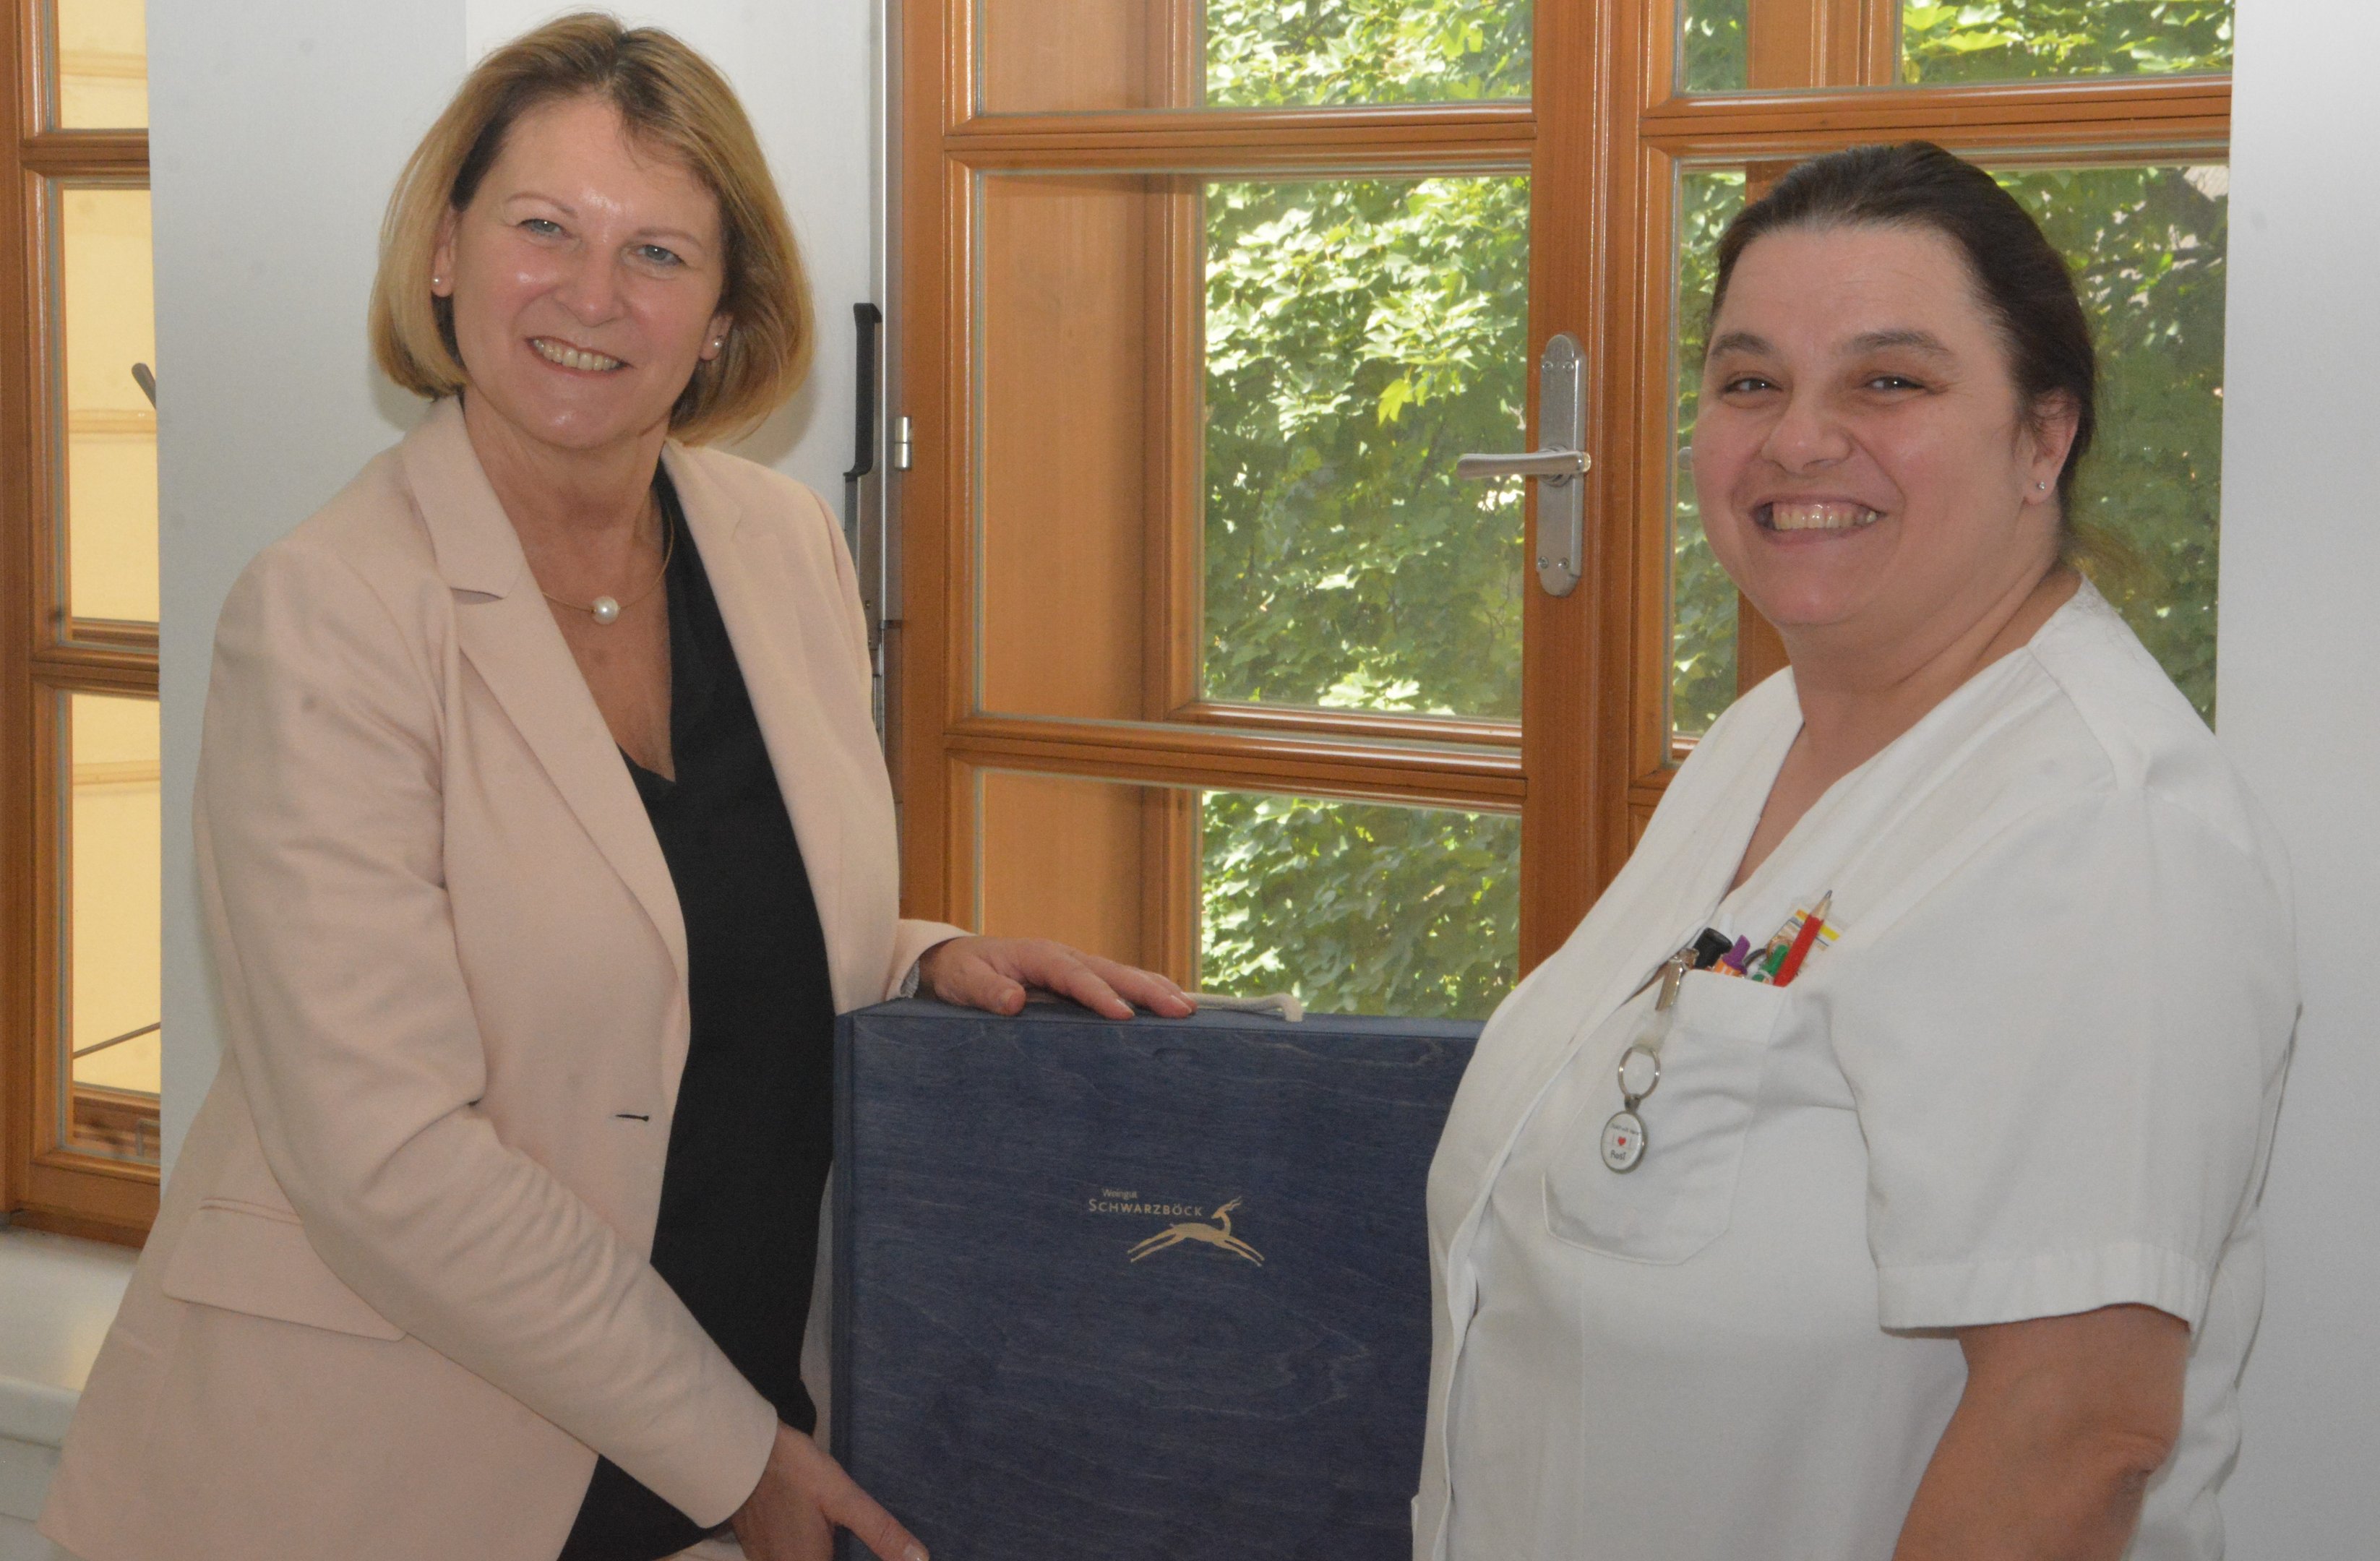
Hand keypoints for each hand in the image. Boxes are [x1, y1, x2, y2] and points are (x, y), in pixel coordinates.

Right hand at [730, 1422, 923, 1560]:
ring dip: (827, 1555)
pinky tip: (823, 1544)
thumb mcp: (844, 1497)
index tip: (879, 1554)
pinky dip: (810, 1555)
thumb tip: (920, 1559)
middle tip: (857, 1543)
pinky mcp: (758, 1556)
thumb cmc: (795, 1472)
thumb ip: (881, 1531)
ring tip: (839, 1541)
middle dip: (840, 1555)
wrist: (740, 1453)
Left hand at [916, 936, 1194, 1020]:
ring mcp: (1075, 966)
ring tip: (1188, 1008)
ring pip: (1122, 974)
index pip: (1075, 976)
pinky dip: (1145, 991)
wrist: (959, 960)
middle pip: (1112, 971)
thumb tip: (1014, 1002)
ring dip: (1155, 989)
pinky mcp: (1080, 979)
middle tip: (1181, 1009)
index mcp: (1040, 956)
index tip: (1123, 1015)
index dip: (1100, 995)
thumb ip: (987, 993)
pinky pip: (1117, 983)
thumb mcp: (965, 983)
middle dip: (1148, 990)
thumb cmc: (963, 972)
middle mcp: (1065, 957)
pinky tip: (1167, 1006)